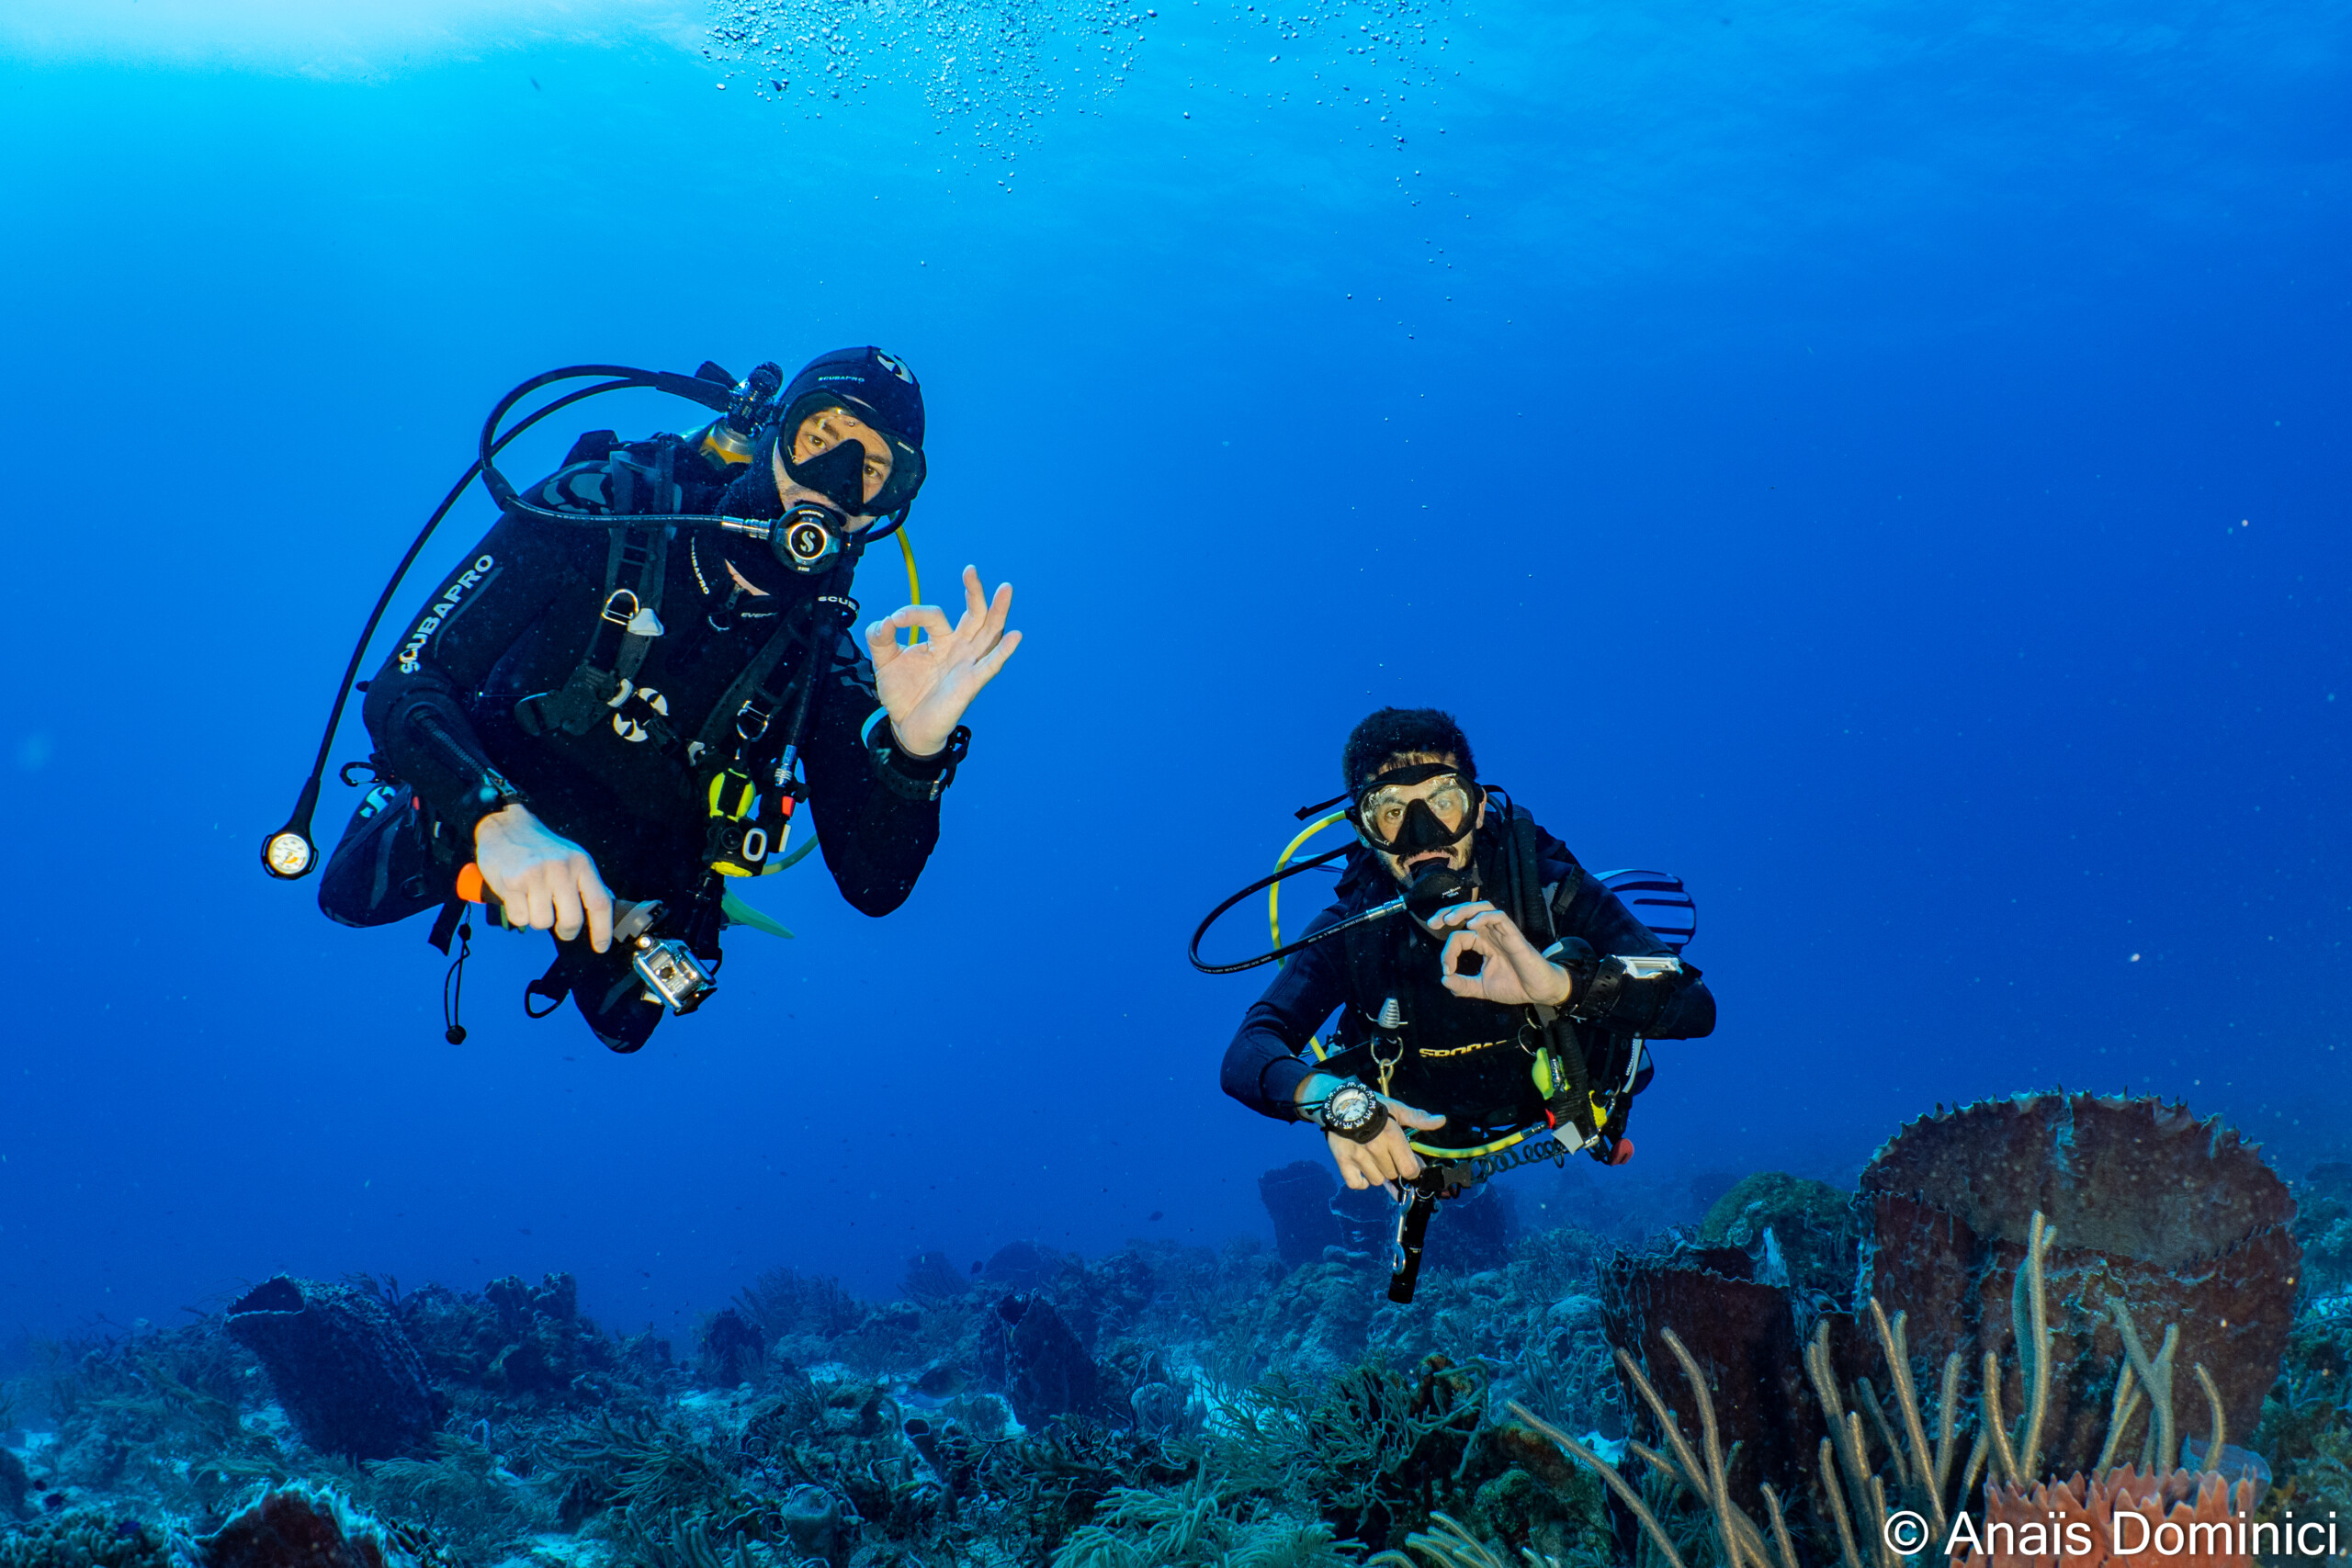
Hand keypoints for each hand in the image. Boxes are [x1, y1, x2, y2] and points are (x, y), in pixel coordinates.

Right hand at [474, 804, 612, 951]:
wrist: (505, 826)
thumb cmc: (540, 847)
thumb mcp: (571, 857)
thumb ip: (587, 881)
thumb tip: (606, 903)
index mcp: (580, 864)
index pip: (599, 903)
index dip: (602, 930)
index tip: (601, 946)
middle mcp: (561, 869)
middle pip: (572, 920)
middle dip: (566, 930)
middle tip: (561, 927)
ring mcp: (535, 875)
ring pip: (543, 923)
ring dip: (538, 919)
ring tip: (534, 901)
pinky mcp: (512, 883)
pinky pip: (520, 918)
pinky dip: (519, 915)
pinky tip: (518, 898)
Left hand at [864, 565, 1019, 757]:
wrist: (907, 727)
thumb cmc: (903, 693)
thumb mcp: (885, 662)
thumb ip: (880, 639)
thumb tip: (884, 620)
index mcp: (941, 640)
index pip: (934, 616)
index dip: (913, 613)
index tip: (893, 621)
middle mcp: (959, 649)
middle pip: (975, 616)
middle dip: (975, 592)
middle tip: (970, 570)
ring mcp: (967, 665)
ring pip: (989, 634)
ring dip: (998, 612)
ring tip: (1006, 589)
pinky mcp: (971, 684)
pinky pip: (990, 666)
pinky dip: (1003, 652)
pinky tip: (1015, 636)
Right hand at [1297, 1074, 1447, 1191]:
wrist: (1340, 1102)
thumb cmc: (1372, 1105)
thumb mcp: (1397, 1109)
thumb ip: (1418, 1118)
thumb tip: (1441, 1120)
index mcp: (1393, 1137)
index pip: (1410, 1169)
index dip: (1413, 1169)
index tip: (1410, 1164)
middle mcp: (1377, 1149)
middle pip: (1394, 1174)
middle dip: (1395, 1168)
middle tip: (1389, 1155)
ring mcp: (1359, 1157)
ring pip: (1377, 1180)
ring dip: (1378, 1173)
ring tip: (1374, 1159)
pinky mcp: (1343, 1160)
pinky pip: (1356, 1184)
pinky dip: (1361, 1182)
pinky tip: (1363, 1171)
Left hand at [1424, 901, 1573, 1006]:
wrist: (1539, 992)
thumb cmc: (1516, 986)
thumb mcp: (1482, 988)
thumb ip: (1463, 985)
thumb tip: (1444, 980)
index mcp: (1484, 943)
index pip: (1460, 937)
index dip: (1447, 951)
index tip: (1446, 969)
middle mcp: (1491, 934)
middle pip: (1468, 912)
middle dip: (1447, 913)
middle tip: (1433, 922)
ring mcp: (1502, 933)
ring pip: (1482, 908)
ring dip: (1463, 910)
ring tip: (1448, 919)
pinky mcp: (1514, 935)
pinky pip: (1499, 917)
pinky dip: (1484, 917)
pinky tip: (1472, 925)